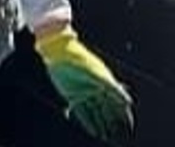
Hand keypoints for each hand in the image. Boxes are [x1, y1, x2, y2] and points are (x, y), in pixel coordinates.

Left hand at [36, 26, 133, 141]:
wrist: (58, 52)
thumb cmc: (80, 59)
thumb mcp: (98, 74)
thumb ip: (113, 89)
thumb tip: (128, 102)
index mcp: (105, 83)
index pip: (118, 102)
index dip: (123, 114)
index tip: (128, 126)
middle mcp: (96, 90)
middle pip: (107, 110)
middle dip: (112, 122)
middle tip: (117, 133)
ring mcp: (84, 93)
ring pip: (95, 113)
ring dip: (100, 124)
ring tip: (104, 135)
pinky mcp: (72, 96)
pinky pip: (81, 112)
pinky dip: (86, 122)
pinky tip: (91, 130)